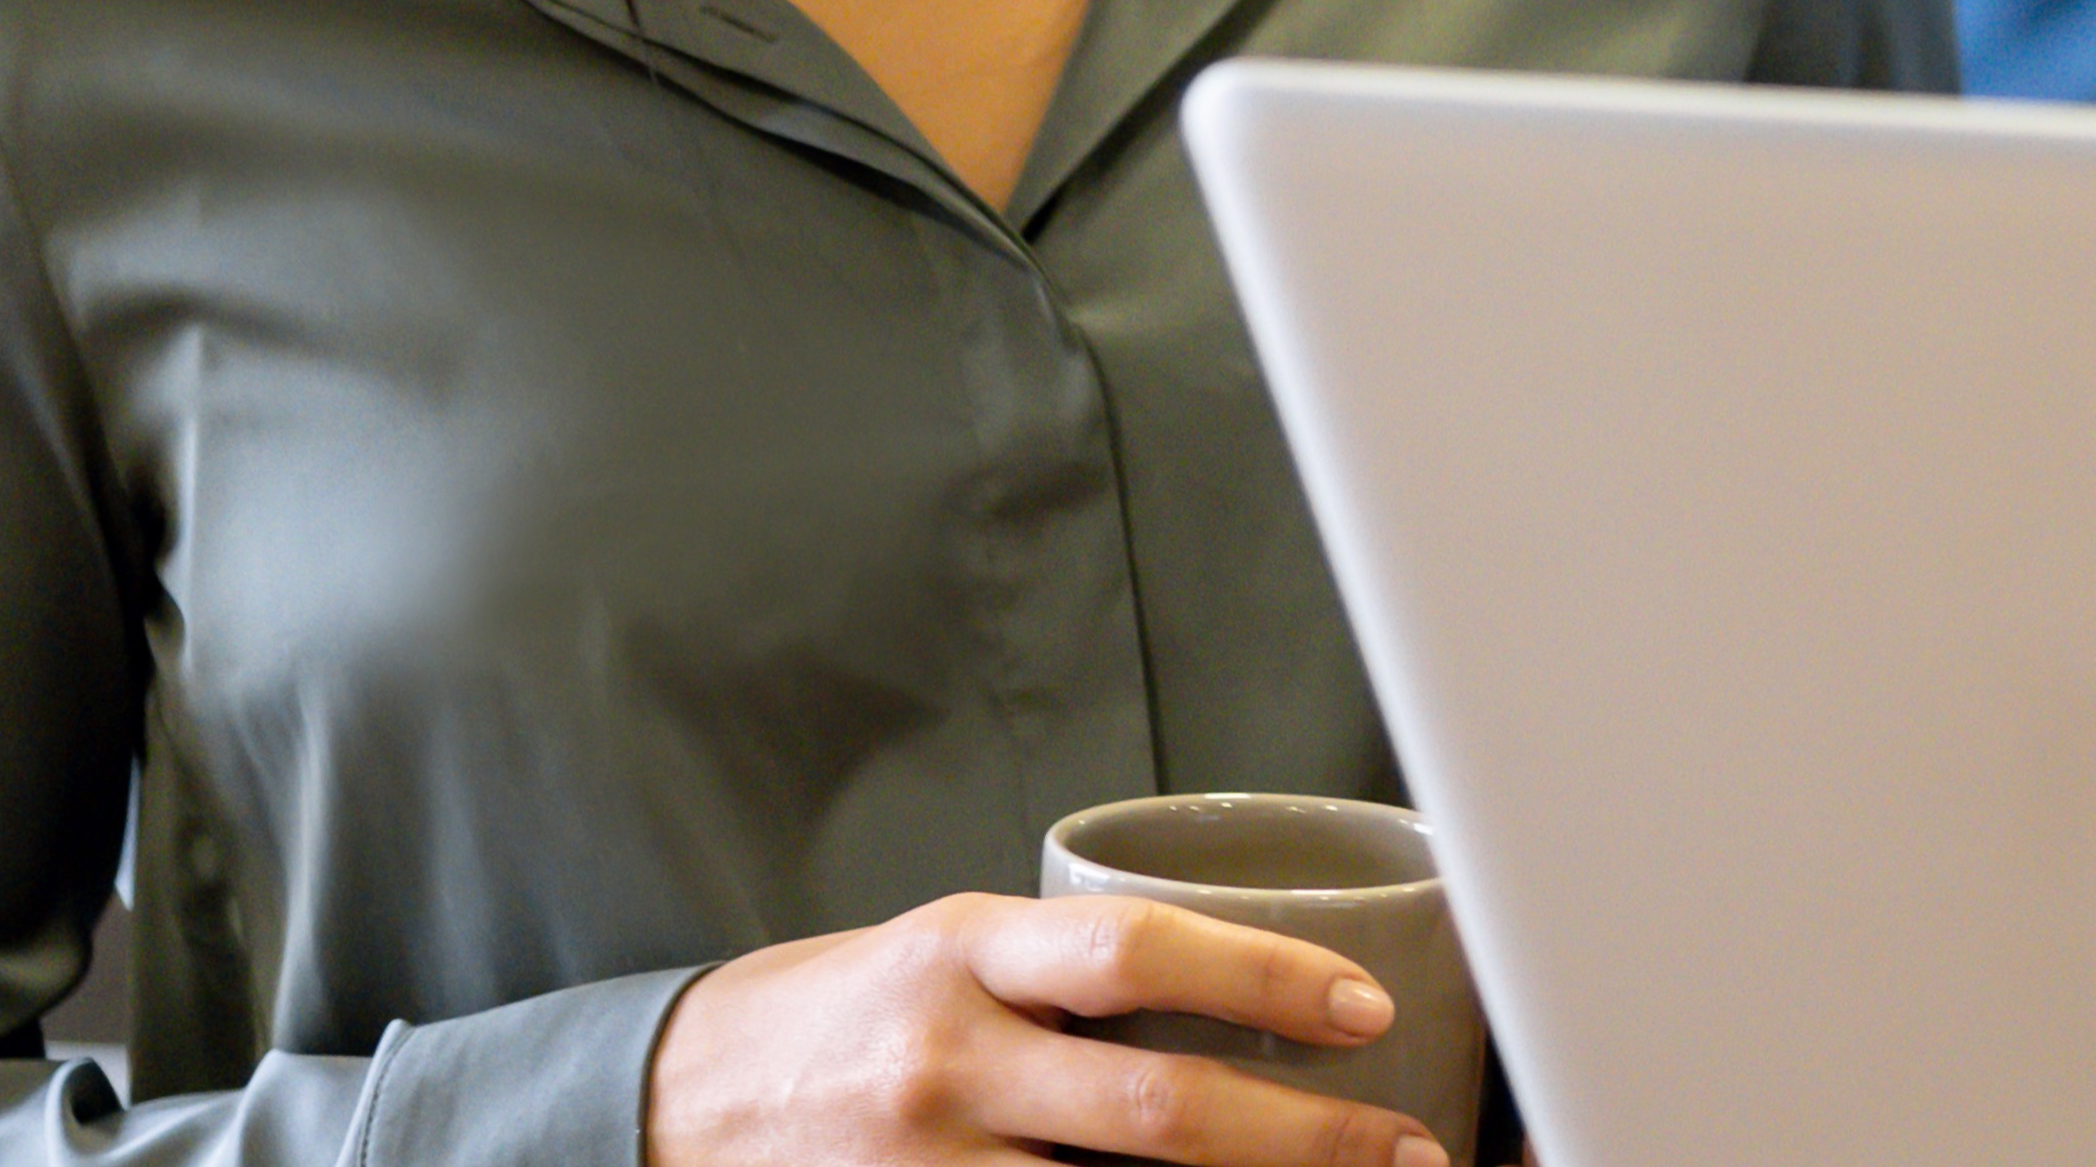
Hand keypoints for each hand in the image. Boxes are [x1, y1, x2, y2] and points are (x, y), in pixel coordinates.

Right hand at [638, 889, 1443, 1166]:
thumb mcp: (959, 949)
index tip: (1365, 1009)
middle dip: (1308, 1142)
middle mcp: (952, 1062)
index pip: (1137, 953)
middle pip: (1158, 1111)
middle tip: (1409, 1154)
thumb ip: (1079, 973)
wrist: (685, 1100)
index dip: (1264, 980)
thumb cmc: (857, 1012)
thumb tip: (1260, 995)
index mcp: (969, 953)